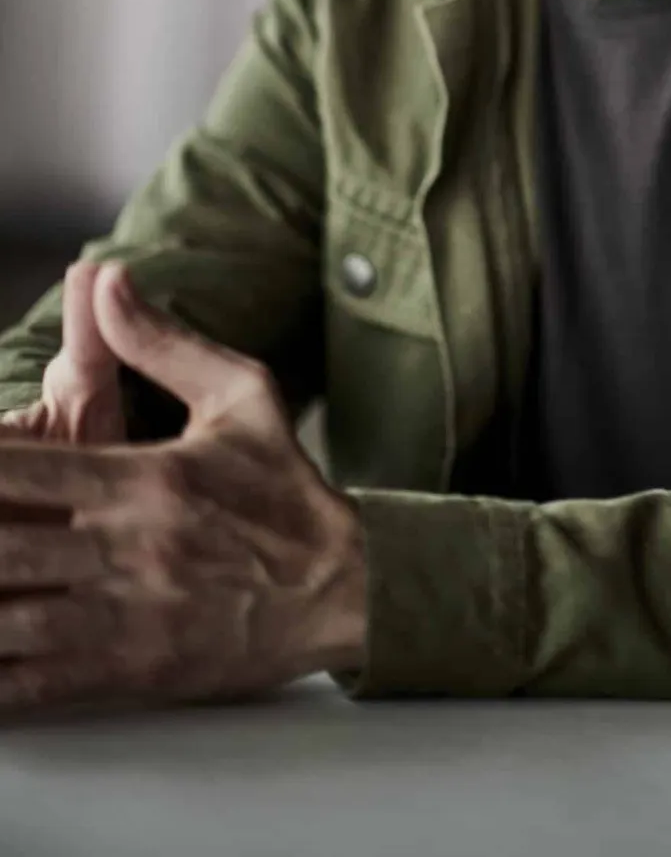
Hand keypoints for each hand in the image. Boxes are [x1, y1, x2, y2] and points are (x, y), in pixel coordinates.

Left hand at [0, 263, 365, 709]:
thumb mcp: (240, 394)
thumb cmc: (287, 489)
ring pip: (7, 620)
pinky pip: (34, 684)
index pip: (21, 469)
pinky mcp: (129, 672)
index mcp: (142, 479)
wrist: (344, 585)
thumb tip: (108, 279)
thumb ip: (163, 340)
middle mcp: (124, 549)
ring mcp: (123, 618)